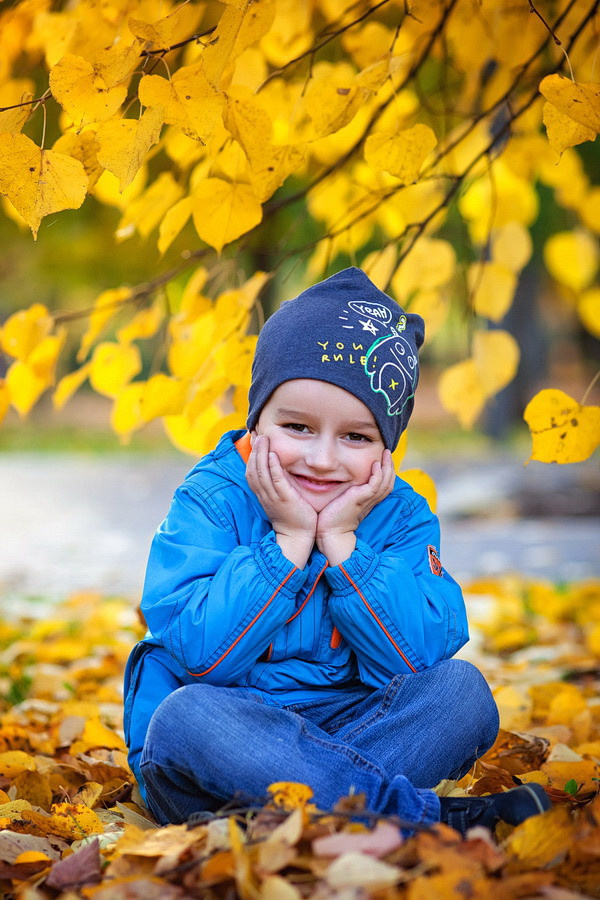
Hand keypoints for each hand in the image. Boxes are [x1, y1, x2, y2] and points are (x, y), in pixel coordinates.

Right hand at [246, 435, 316, 567]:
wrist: (296, 538)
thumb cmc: (292, 518)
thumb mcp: (280, 500)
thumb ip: (278, 486)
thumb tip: (279, 471)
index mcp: (263, 494)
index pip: (251, 472)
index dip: (251, 456)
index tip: (254, 441)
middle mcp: (265, 495)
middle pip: (253, 469)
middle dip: (254, 450)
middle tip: (257, 434)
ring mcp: (273, 497)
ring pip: (261, 472)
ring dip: (261, 454)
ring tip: (263, 438)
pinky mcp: (284, 499)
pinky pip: (276, 481)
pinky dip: (272, 467)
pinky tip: (272, 455)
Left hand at [316, 449, 394, 565]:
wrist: (330, 533)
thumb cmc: (332, 518)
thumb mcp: (341, 501)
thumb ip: (346, 492)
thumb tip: (339, 480)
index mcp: (368, 500)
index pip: (383, 484)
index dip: (386, 471)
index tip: (383, 459)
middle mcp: (370, 500)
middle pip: (388, 481)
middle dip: (390, 466)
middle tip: (388, 452)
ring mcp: (366, 500)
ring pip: (385, 482)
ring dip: (387, 466)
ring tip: (386, 453)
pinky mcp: (360, 500)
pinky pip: (374, 485)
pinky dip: (377, 474)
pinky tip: (375, 464)